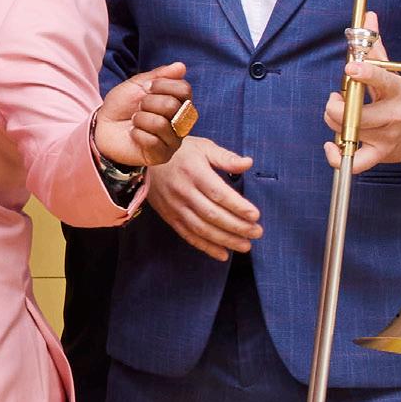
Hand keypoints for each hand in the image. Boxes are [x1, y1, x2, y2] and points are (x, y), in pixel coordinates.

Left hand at [94, 63, 194, 173]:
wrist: (103, 127)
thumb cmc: (122, 106)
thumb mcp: (137, 85)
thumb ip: (158, 75)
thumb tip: (181, 66)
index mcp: (179, 102)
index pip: (184, 90)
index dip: (162, 85)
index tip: (146, 88)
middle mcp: (181, 122)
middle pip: (173, 106)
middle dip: (148, 103)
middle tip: (138, 108)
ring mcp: (174, 140)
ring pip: (161, 124)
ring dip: (140, 119)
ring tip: (135, 121)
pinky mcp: (162, 155)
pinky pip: (153, 141)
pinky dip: (137, 134)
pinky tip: (134, 135)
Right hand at [147, 133, 262, 259]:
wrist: (143, 160)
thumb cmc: (178, 152)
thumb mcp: (203, 147)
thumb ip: (225, 157)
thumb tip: (248, 163)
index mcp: (194, 173)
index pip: (219, 194)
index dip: (238, 206)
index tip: (255, 215)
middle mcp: (183, 192)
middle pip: (213, 215)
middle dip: (237, 226)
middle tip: (257, 232)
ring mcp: (175, 207)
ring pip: (202, 229)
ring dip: (225, 240)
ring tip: (245, 246)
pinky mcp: (169, 217)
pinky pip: (188, 235)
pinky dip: (206, 247)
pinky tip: (222, 254)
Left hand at [328, 14, 400, 170]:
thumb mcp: (393, 75)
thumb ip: (375, 49)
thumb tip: (367, 16)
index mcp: (398, 92)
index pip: (383, 81)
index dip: (365, 74)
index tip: (350, 67)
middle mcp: (393, 116)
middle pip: (356, 114)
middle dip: (336, 106)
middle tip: (336, 97)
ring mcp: (386, 138)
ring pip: (348, 132)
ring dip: (334, 121)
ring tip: (339, 111)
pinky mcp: (379, 156)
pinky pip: (353, 163)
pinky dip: (337, 156)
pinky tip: (331, 144)